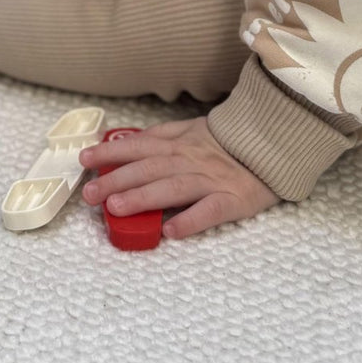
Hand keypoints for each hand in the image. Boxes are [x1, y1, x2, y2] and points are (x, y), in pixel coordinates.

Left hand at [80, 116, 278, 240]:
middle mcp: (193, 159)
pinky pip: (211, 211)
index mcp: (181, 143)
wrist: (277, 146)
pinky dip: (191, 220)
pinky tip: (170, 231)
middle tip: (90, 194)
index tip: (84, 159)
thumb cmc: (230, 143)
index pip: (140, 145)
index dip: (112, 151)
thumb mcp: (194, 131)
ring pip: (174, 187)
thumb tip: (125, 144)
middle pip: (150, 168)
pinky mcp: (234, 200)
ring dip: (143, 197)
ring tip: (116, 208)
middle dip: (117, 180)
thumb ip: (163, 139)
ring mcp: (213, 179)